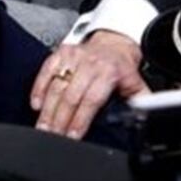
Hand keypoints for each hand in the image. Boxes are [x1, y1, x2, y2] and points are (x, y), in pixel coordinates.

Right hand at [31, 30, 147, 138]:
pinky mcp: (60, 53)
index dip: (80, 120)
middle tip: (53, 137)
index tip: (72, 136)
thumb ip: (140, 102)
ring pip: (56, 87)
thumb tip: (145, 118)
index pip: (91, 100)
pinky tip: (36, 105)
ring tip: (43, 127)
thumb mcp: (135, 84)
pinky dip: (38, 89)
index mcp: (109, 72)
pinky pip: (45, 72)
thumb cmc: (121, 68)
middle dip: (60, 120)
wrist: (113, 43)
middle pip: (70, 97)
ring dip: (48, 111)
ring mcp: (73, 57)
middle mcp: (90, 63)